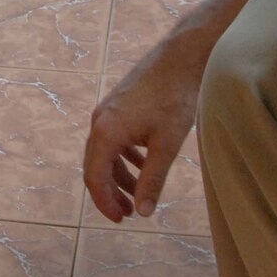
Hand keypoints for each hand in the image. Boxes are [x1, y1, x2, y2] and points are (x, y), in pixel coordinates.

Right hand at [82, 48, 205, 221]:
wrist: (182, 57)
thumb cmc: (175, 98)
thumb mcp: (166, 145)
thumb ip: (152, 179)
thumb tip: (143, 212)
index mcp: (106, 132)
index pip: (94, 177)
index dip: (104, 202)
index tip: (120, 220)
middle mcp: (100, 120)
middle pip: (96, 166)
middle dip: (111, 192)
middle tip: (128, 214)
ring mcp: (108, 110)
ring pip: (106, 152)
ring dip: (119, 176)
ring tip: (138, 194)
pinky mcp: (119, 104)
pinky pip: (114, 138)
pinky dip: (125, 157)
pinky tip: (144, 164)